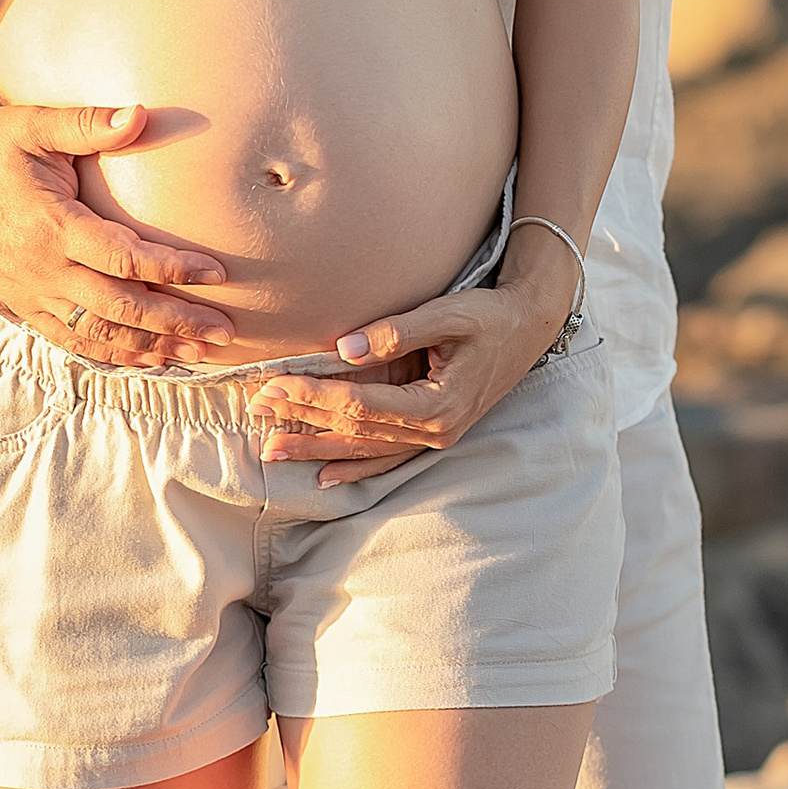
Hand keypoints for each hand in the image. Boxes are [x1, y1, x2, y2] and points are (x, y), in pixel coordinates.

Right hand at [0, 96, 238, 367]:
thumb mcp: (34, 123)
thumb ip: (88, 124)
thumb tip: (141, 114)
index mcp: (50, 227)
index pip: (124, 258)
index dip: (173, 269)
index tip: (217, 274)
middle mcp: (41, 270)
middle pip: (119, 309)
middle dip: (175, 323)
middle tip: (223, 332)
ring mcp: (29, 293)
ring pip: (97, 335)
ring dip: (149, 348)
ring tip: (195, 355)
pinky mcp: (19, 304)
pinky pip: (69, 340)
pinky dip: (110, 354)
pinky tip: (144, 360)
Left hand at [245, 240, 576, 484]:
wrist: (531, 324)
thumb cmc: (491, 314)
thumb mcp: (449, 313)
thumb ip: (396, 330)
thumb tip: (342, 348)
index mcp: (437, 404)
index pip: (360, 405)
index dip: (314, 397)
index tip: (275, 384)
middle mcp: (435, 430)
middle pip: (356, 430)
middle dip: (303, 419)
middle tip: (256, 409)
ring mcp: (435, 437)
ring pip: (366, 449)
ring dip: (317, 448)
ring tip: (271, 450)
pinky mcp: (434, 433)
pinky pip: (387, 457)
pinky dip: (355, 466)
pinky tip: (324, 475)